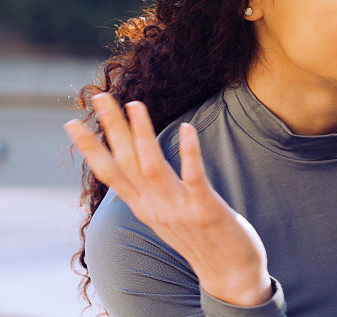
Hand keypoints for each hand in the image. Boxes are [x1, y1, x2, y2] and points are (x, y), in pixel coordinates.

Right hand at [64, 93, 272, 305]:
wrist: (230, 275)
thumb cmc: (201, 239)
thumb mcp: (167, 215)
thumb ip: (151, 191)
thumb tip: (138, 165)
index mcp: (144, 207)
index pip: (111, 174)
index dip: (91, 149)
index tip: (71, 124)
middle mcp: (155, 208)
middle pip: (126, 162)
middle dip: (111, 128)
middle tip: (100, 97)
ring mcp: (179, 209)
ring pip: (152, 167)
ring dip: (142, 135)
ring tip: (134, 104)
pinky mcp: (206, 210)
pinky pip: (195, 177)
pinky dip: (189, 152)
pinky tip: (187, 128)